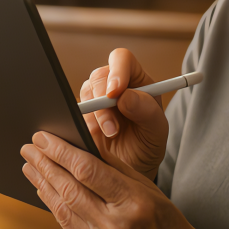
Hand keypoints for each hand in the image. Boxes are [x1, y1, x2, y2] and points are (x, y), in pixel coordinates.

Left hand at [21, 131, 219, 228]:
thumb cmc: (162, 219)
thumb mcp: (146, 186)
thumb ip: (112, 165)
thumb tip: (79, 141)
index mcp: (133, 202)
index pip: (87, 170)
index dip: (60, 151)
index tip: (43, 137)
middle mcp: (114, 226)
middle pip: (69, 188)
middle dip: (45, 164)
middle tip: (28, 147)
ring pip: (62, 208)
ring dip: (42, 183)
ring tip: (29, 164)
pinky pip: (66, 225)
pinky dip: (53, 204)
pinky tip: (44, 188)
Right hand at [82, 49, 169, 180]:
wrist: (132, 168)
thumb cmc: (148, 145)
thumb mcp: (156, 131)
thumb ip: (147, 111)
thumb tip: (125, 96)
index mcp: (136, 80)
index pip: (122, 59)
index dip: (116, 71)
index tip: (115, 92)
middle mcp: (113, 85)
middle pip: (98, 76)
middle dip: (103, 102)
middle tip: (112, 127)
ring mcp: (95, 99)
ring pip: (85, 94)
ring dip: (94, 116)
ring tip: (109, 135)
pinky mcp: (81, 115)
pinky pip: (72, 112)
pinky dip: (82, 124)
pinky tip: (94, 138)